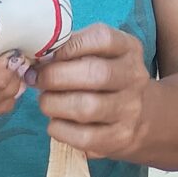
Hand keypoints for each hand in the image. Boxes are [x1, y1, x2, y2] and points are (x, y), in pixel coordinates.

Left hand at [33, 23, 150, 159]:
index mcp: (128, 49)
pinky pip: (84, 137)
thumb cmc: (105, 78)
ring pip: (87, 107)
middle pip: (96, 74)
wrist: (140, 116)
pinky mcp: (120, 137)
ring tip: (46, 102)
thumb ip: (71, 48)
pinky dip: (60, 129)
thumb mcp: (98, 53)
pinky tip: (56, 122)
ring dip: (54, 104)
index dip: (69, 46)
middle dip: (55, 76)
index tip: (47, 54)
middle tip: (38, 79)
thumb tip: (36, 55)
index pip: (103, 39)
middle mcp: (135, 77)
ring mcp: (130, 109)